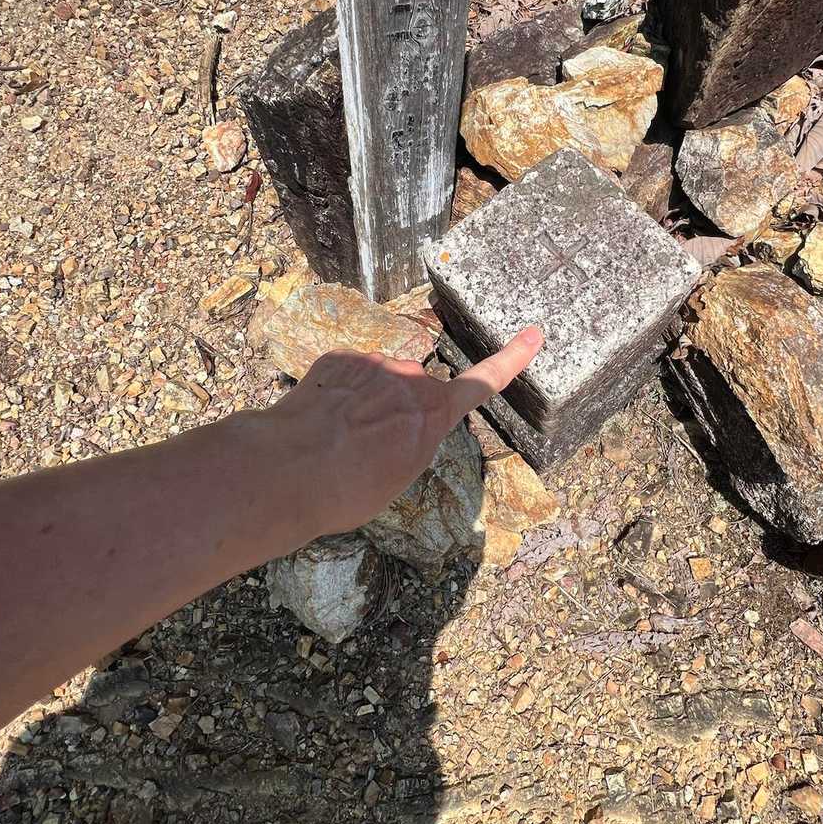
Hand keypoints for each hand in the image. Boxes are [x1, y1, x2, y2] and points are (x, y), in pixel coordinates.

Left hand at [264, 326, 543, 538]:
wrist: (290, 469)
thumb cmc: (349, 488)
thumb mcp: (399, 477)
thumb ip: (412, 441)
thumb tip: (401, 425)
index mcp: (433, 414)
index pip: (482, 382)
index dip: (511, 359)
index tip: (533, 334)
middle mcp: (409, 380)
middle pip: (414, 392)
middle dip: (398, 412)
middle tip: (369, 449)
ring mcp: (372, 364)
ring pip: (379, 381)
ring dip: (366, 402)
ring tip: (338, 438)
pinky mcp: (339, 358)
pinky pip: (348, 374)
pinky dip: (338, 394)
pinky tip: (319, 419)